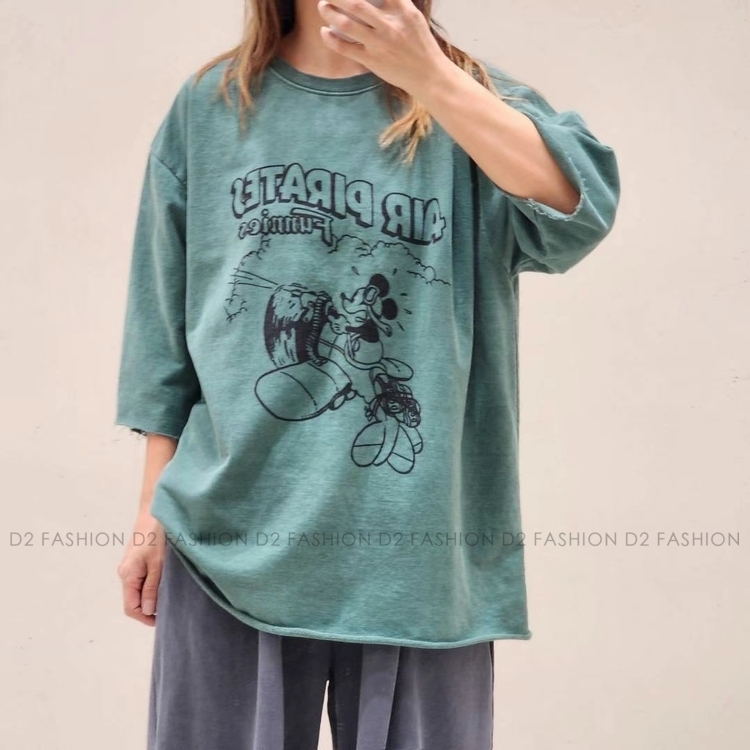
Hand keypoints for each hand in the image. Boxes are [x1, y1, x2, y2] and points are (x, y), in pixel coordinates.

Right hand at [117, 511, 165, 625]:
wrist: (155, 510)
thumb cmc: (157, 536)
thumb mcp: (157, 563)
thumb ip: (152, 587)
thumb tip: (148, 611)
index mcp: (127, 575)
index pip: (131, 607)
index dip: (145, 617)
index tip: (162, 619)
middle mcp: (125, 573)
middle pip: (133, 601)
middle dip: (149, 609)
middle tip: (168, 609)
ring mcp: (130, 566)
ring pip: (137, 591)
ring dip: (151, 597)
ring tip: (168, 596)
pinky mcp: (136, 560)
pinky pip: (141, 580)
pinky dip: (151, 586)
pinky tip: (164, 583)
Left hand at [317, 0, 445, 94]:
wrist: (428, 76)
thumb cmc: (420, 46)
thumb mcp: (414, 18)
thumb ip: (399, 3)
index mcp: (402, 11)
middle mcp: (389, 25)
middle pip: (356, 4)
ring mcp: (379, 43)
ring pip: (347, 24)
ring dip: (330, 12)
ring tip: (323, 6)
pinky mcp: (372, 60)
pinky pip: (345, 47)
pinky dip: (331, 39)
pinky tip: (325, 32)